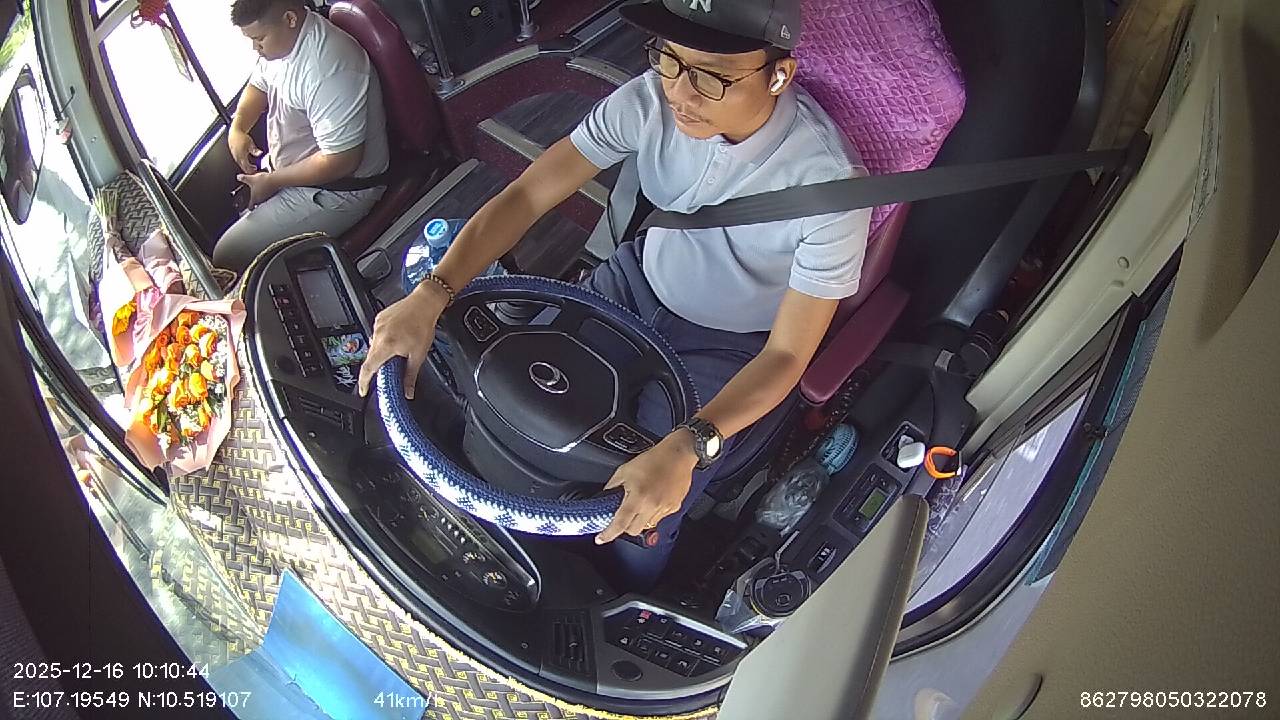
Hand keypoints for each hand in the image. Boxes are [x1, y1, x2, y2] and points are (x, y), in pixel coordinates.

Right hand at [228, 130, 262, 173]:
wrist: (235, 132)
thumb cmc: (242, 137)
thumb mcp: (250, 143)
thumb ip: (254, 150)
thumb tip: (260, 154)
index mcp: (241, 154)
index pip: (246, 165)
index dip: (250, 170)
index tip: (255, 171)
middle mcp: (237, 156)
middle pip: (243, 166)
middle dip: (248, 170)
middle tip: (254, 171)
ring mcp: (234, 155)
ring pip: (240, 164)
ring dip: (245, 166)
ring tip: (251, 167)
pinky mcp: (233, 154)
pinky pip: (238, 160)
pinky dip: (242, 163)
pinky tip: (246, 162)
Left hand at [235, 172, 278, 208]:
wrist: (276, 179)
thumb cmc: (263, 181)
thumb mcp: (250, 178)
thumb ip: (243, 178)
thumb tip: (238, 177)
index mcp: (254, 199)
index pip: (250, 207)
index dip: (249, 206)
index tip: (248, 206)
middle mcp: (261, 200)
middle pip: (257, 203)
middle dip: (254, 200)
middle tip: (252, 196)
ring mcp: (268, 197)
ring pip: (263, 199)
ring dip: (261, 195)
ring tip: (258, 190)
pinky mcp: (272, 193)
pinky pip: (268, 194)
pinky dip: (266, 192)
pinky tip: (265, 186)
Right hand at [357, 282, 449, 398]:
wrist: (424, 302)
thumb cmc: (423, 325)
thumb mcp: (418, 355)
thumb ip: (410, 376)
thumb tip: (408, 391)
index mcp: (385, 346)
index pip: (368, 369)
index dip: (364, 382)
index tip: (363, 390)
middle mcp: (378, 335)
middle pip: (371, 358)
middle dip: (377, 366)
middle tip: (389, 368)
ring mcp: (377, 326)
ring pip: (374, 345)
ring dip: (382, 352)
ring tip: (398, 349)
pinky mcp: (379, 318)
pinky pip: (377, 334)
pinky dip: (384, 340)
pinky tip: (397, 337)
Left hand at [594, 432, 698, 544]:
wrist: (679, 454)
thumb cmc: (654, 459)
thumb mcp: (625, 469)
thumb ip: (613, 485)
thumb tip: (606, 495)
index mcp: (638, 498)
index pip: (620, 523)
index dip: (608, 534)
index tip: (601, 539)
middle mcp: (652, 507)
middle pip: (634, 530)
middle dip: (626, 526)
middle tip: (623, 516)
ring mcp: (665, 509)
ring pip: (648, 525)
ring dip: (641, 518)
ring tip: (642, 502)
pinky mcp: (674, 507)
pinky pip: (660, 517)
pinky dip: (654, 512)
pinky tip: (654, 498)